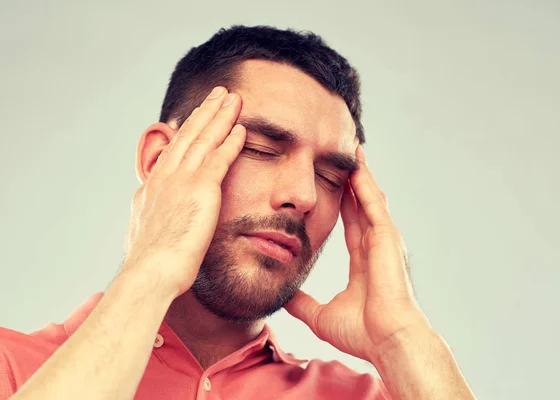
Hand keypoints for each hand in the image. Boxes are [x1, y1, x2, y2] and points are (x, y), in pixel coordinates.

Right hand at [122, 87, 245, 297]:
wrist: (149, 273)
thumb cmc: (149, 267)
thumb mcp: (143, 236)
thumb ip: (151, 221)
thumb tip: (149, 221)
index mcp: (150, 189)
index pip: (172, 152)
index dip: (186, 131)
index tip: (195, 118)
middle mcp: (163, 178)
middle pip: (187, 136)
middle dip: (204, 113)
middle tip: (217, 94)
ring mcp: (180, 181)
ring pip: (203, 140)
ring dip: (219, 116)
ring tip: (232, 98)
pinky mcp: (200, 189)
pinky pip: (219, 158)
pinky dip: (230, 141)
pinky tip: (241, 127)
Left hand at [284, 145, 431, 363]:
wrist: (386, 340)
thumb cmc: (362, 333)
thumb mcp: (320, 315)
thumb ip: (302, 304)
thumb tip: (283, 298)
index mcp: (363, 259)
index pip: (350, 222)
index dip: (343, 202)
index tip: (333, 184)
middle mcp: (375, 245)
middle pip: (360, 204)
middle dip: (352, 180)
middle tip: (342, 156)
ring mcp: (383, 240)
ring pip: (369, 198)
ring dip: (360, 175)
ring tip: (351, 151)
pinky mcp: (387, 238)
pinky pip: (373, 204)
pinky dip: (365, 184)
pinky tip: (357, 165)